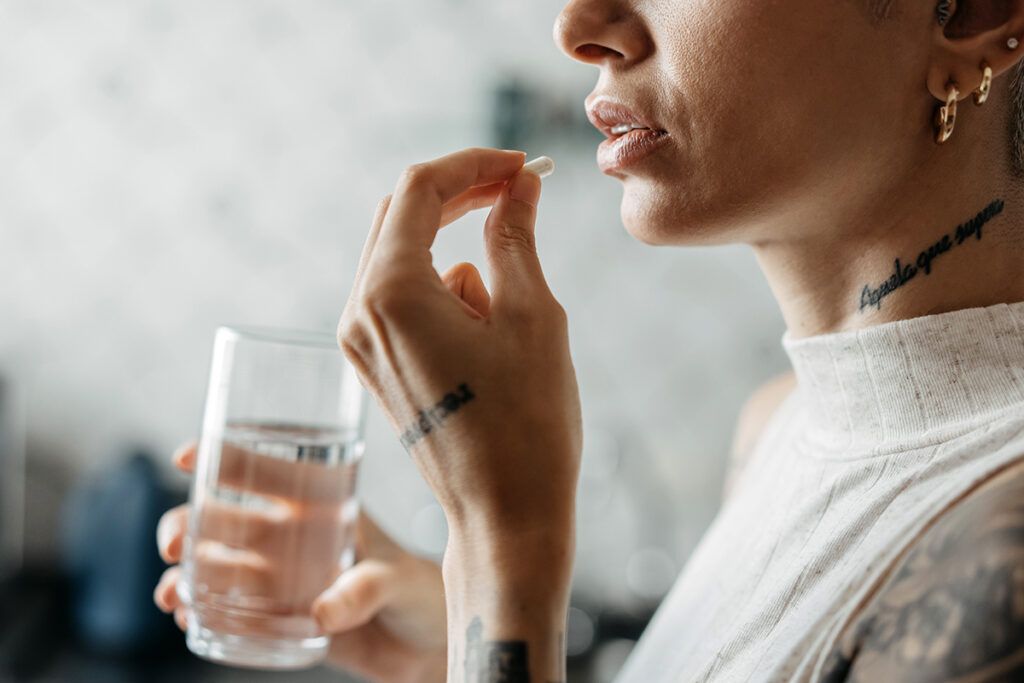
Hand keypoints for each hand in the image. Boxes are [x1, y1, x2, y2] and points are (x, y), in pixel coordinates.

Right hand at [153, 442, 447, 682]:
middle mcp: (292, 538)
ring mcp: (279, 578)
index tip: (188, 457)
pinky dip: (199, 613)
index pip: (270, 473)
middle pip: (224, 519)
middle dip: (186, 524)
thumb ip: (364, 590)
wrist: (425, 644)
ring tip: (172, 595)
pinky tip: (187, 619)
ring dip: (184, 573)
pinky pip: (226, 611)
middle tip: (173, 545)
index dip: (227, 458)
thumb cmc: (418, 593)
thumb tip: (322, 612)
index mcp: (322, 508)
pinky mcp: (275, 618)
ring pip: (214, 565)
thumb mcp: (397, 581)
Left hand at [337, 147, 582, 542]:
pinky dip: (445, 290)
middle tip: (519, 192)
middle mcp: (358, 314)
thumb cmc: (527, 421)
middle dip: (460, 196)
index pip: (419, 189)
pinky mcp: (374, 364)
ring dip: (457, 249)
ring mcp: (360, 342)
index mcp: (390, 294)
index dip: (473, 164)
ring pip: (402, 256)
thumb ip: (516, 236)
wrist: (505, 515)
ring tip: (510, 304)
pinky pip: (403, 298)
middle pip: (399, 215)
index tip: (521, 166)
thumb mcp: (533, 315)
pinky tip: (486, 337)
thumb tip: (519, 186)